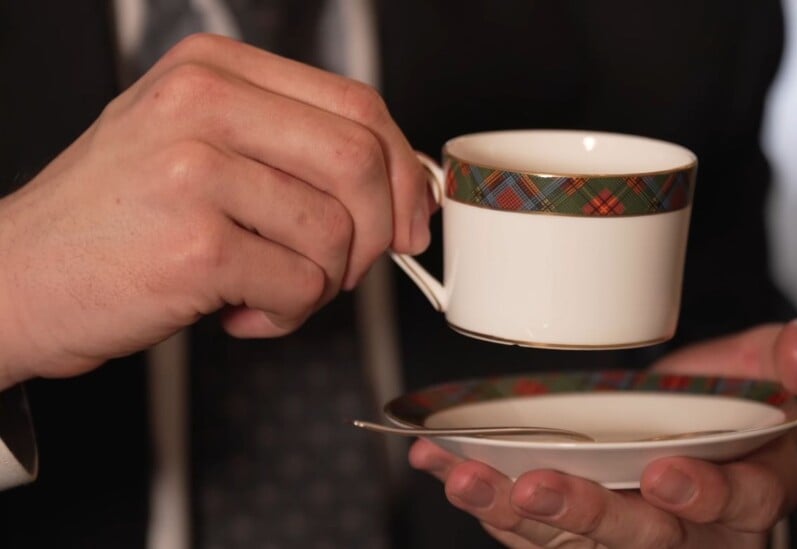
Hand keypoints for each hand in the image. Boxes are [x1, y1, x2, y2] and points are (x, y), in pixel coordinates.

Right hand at [0, 34, 429, 387]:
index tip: (411, 216)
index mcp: (213, 70)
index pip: (357, 106)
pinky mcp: (194, 245)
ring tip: (271, 290)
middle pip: (362, 161)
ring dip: (323, 284)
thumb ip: (292, 149)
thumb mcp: (196, 147)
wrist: (18, 278)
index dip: (402, 170)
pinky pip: (301, 287)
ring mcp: (195, 171)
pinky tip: (238, 311)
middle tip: (344, 266)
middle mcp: (202, 104)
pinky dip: (286, 316)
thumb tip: (401, 189)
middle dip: (377, 232)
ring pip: (338, 233)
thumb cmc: (118, 219)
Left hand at [409, 319, 796, 547]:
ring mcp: (625, 527)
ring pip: (570, 538)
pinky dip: (485, 495)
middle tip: (535, 486)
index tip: (665, 474)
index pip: (732, 502)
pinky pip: (530, 524)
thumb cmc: (738, 395)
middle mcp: (685, 524)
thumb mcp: (781, 367)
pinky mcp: (577, 522)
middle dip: (584, 513)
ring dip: (512, 510)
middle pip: (637, 536)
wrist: (695, 413)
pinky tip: (444, 467)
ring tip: (464, 478)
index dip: (700, 495)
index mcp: (745, 488)